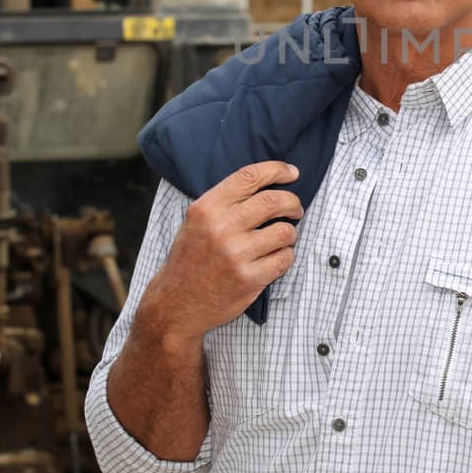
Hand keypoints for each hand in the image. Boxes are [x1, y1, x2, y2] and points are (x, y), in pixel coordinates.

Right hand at [141, 161, 302, 342]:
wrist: (176, 302)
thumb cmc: (191, 257)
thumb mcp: (197, 220)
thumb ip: (227, 201)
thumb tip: (269, 181)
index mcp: (207, 208)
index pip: (250, 176)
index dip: (277, 170)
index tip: (292, 173)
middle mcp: (221, 227)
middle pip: (274, 201)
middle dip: (293, 203)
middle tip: (295, 209)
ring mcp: (236, 254)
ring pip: (285, 231)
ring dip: (290, 233)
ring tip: (282, 238)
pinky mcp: (249, 279)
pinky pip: (285, 258)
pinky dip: (286, 256)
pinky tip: (275, 258)